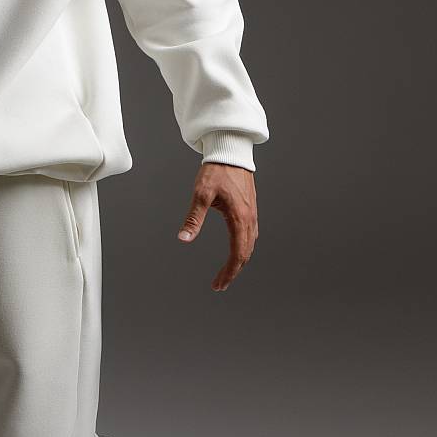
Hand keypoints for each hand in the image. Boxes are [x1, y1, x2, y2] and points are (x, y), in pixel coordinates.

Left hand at [177, 161, 257, 290]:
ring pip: (250, 245)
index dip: (229, 272)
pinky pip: (251, 234)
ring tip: (228, 272)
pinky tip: (237, 249)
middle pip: (245, 253)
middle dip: (233, 271)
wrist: (231, 152)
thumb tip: (184, 239)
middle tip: (220, 284)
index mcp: (239, 217)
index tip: (218, 284)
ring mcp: (252, 213)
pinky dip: (244, 247)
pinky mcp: (250, 208)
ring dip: (240, 261)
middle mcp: (249, 218)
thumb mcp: (201, 194)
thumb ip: (193, 218)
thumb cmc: (216, 170)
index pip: (237, 254)